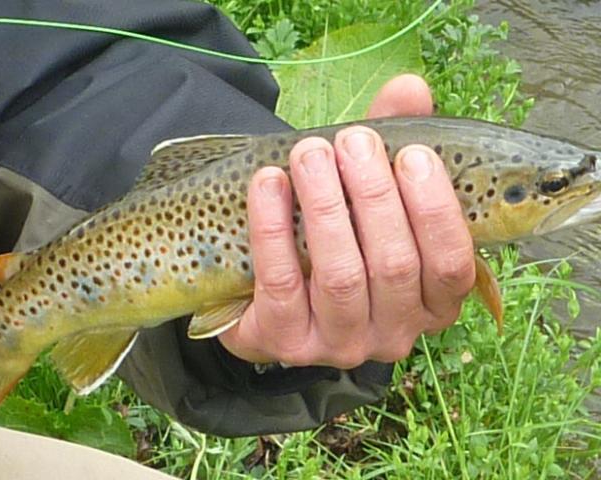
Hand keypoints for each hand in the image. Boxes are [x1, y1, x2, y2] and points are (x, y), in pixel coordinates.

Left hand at [219, 74, 474, 367]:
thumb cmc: (340, 236)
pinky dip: (274, 229)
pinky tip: (267, 183)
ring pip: (341, 277)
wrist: (272, 291)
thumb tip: (410, 88)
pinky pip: (281, 285)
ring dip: (326, 207)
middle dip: (373, 196)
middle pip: (394, 266)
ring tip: (310, 153)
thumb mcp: (372, 193)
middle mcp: (395, 333)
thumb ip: (395, 145)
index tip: (412, 154)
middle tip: (351, 140)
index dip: (435, 210)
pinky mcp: (287, 343)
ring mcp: (341, 343)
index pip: (450, 265)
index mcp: (432, 301)